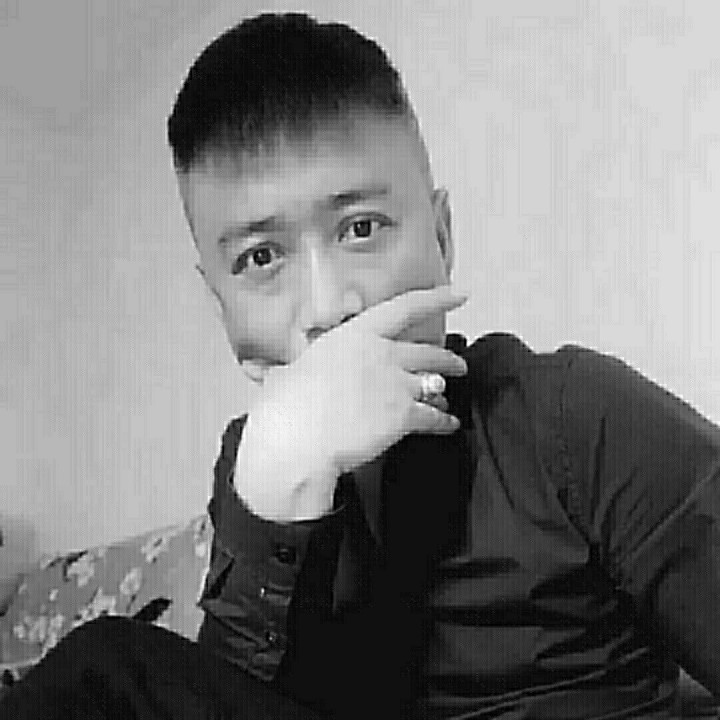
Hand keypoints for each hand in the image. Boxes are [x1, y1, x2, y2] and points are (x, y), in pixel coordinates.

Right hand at [234, 285, 468, 520]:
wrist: (295, 439)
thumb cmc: (285, 407)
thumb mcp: (285, 375)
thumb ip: (286, 369)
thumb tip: (264, 372)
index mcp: (355, 335)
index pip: (405, 307)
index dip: (437, 298)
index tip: (459, 293)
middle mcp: (381, 352)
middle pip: (427, 351)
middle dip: (448, 359)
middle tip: (457, 364)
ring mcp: (395, 382)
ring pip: (434, 383)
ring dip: (444, 391)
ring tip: (447, 398)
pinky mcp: (403, 414)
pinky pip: (434, 416)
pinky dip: (444, 421)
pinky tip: (448, 424)